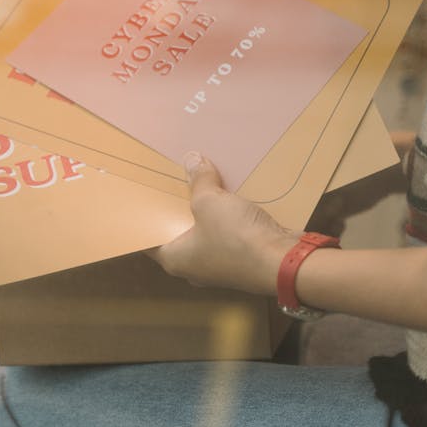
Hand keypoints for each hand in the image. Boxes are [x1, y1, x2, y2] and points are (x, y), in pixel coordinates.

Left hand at [154, 152, 299, 295]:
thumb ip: (198, 180)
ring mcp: (219, 265)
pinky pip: (228, 235)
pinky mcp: (242, 259)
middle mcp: (193, 267)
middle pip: (179, 232)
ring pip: (206, 233)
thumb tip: (191, 159)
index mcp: (175, 259)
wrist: (284, 262)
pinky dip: (227, 218)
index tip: (142, 197)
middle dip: (179, 207)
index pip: (149, 237)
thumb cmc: (235, 237)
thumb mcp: (209, 201)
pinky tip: (230, 195)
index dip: (146, 216)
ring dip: (206, 211)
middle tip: (173, 180)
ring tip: (201, 182)